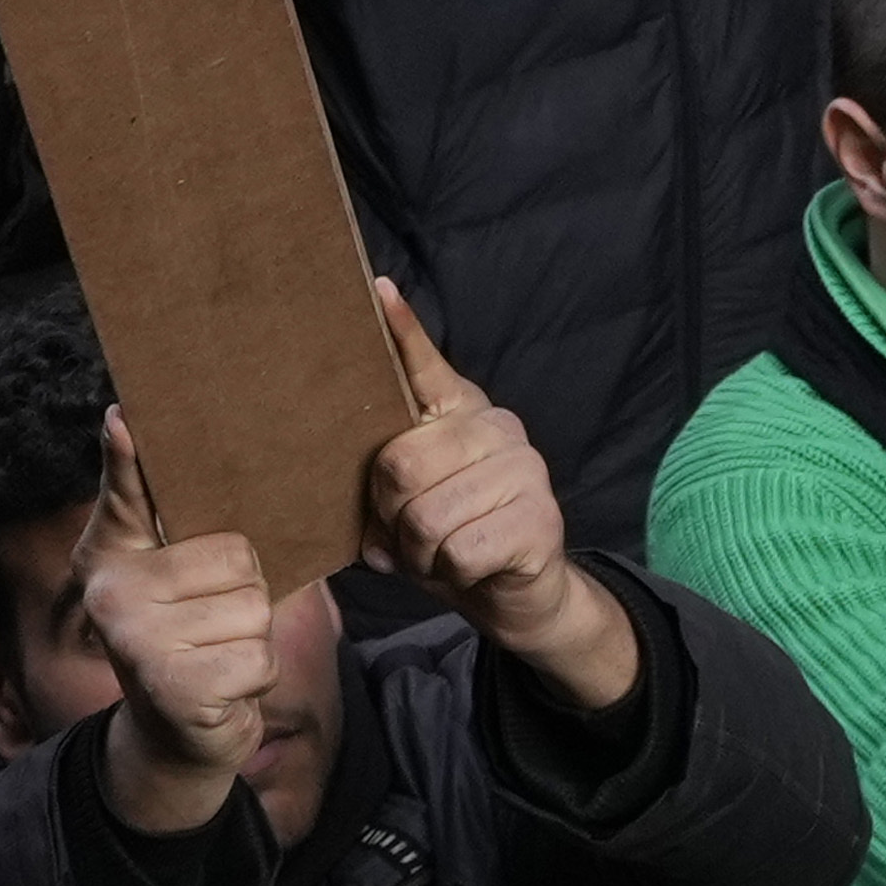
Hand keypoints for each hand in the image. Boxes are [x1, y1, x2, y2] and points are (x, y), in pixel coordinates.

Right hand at [58, 416, 285, 842]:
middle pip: (236, 558)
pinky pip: (258, 658)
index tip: (124, 414)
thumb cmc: (186, 642)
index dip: (126, 453)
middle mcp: (112, 594)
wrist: (175, 740)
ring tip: (218, 657)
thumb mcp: (172, 579)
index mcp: (110, 557)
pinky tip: (222, 688)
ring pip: (253, 610)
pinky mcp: (176, 687)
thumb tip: (124, 420)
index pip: (127, 494)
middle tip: (213, 626)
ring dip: (253, 642)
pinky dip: (254, 679)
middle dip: (246, 598)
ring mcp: (138, 642)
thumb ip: (155, 510)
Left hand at [359, 283, 635, 713]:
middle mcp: (498, 428)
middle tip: (408, 535)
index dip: (401, 330)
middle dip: (390, 515)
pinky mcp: (541, 521)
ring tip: (435, 554)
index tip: (376, 290)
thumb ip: (388, 474)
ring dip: (419, 553)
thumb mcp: (412, 500)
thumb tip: (344, 454)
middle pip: (400, 463)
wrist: (518, 595)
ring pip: (426, 516)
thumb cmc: (451, 537)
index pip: (426, 365)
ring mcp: (526, 471)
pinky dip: (449, 573)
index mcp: (461, 412)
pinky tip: (466, 569)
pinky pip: (459, 550)